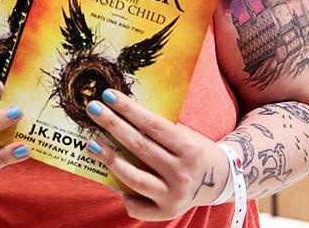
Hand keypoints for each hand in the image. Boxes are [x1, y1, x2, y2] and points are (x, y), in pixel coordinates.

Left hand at [84, 89, 228, 220]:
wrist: (217, 180)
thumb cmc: (192, 149)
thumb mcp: (183, 134)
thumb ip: (157, 130)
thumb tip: (119, 113)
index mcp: (188, 148)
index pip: (152, 125)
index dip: (128, 109)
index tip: (108, 95)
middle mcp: (182, 173)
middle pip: (139, 147)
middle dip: (112, 125)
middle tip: (92, 109)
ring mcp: (174, 195)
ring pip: (134, 177)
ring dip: (109, 158)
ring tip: (90, 144)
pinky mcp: (166, 212)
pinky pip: (137, 205)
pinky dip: (122, 193)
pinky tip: (109, 180)